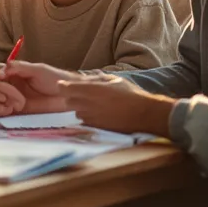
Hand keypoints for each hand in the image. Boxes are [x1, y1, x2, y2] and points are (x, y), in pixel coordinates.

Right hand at [0, 62, 84, 118]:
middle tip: (9, 96)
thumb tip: (2, 69)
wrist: (67, 98)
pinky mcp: (10, 113)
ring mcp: (7, 100)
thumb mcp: (37, 70)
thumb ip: (19, 67)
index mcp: (11, 74)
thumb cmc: (55, 80)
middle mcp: (6, 86)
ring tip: (8, 105)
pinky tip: (8, 110)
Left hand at [54, 76, 174, 136]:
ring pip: (76, 112)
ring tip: (94, 105)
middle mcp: (86, 104)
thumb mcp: (114, 80)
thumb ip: (96, 79)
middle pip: (68, 101)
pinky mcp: (95, 127)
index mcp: (90, 89)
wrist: (143, 114)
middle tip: (83, 95)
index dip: (64, 87)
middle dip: (72, 98)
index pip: (64, 88)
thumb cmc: (130, 94)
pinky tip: (99, 114)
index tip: (67, 86)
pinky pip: (84, 121)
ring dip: (80, 108)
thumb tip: (84, 78)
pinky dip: (88, 117)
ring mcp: (90, 117)